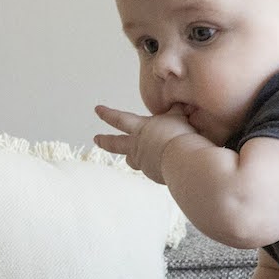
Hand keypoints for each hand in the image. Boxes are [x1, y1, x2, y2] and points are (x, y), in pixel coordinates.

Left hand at [93, 104, 210, 183]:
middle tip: (95, 139)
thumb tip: (182, 104)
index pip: (119, 119)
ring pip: (130, 160)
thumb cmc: (180, 135)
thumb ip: (176, 111)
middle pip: (115, 143)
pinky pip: (151, 169)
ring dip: (131, 158)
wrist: (183, 158)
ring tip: (132, 159)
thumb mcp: (178, 117)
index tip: (96, 109)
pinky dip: (157, 166)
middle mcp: (137, 145)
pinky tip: (167, 165)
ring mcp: (142, 161)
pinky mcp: (152, 174)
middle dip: (104, 140)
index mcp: (140, 128)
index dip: (107, 114)